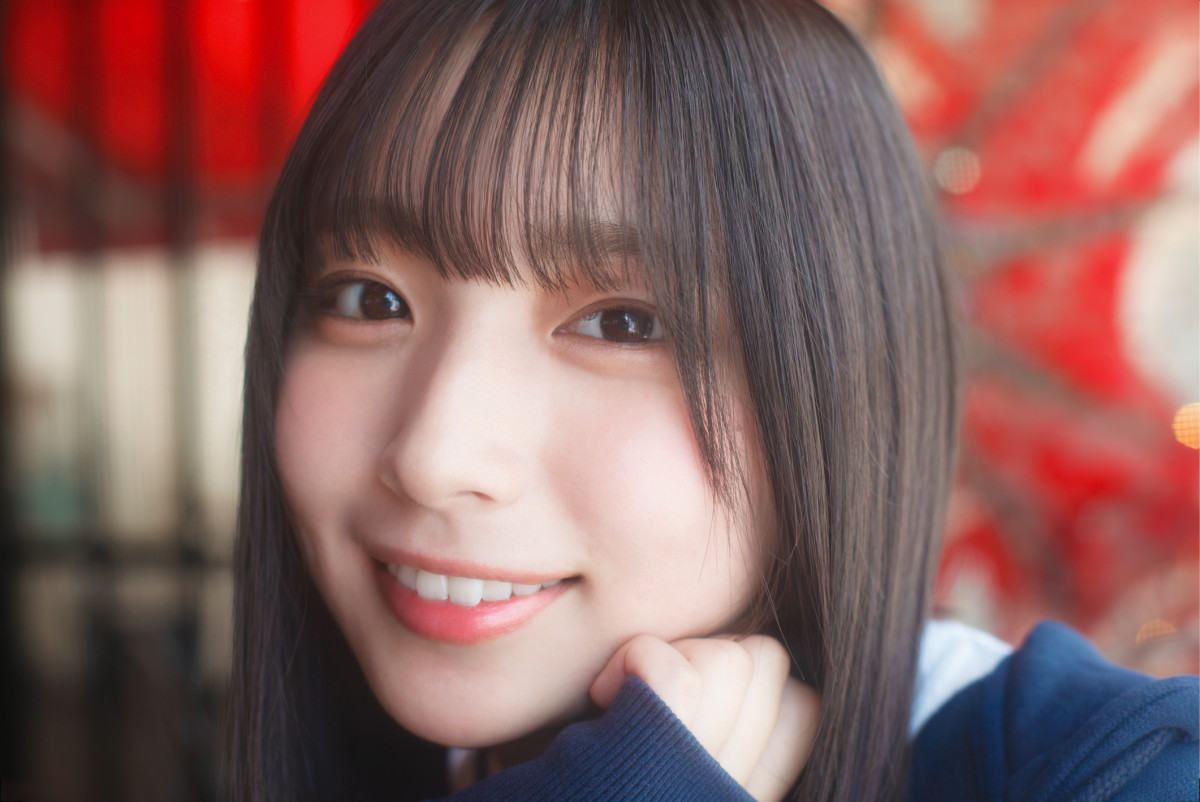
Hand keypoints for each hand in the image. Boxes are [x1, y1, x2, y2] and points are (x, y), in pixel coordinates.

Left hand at [590, 634, 819, 801]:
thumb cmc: (581, 796)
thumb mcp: (658, 769)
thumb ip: (712, 732)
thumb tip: (746, 657)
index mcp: (744, 799)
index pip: (804, 708)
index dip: (748, 684)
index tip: (683, 704)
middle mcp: (729, 797)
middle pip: (763, 661)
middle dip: (701, 653)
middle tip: (642, 699)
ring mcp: (695, 788)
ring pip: (726, 658)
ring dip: (662, 656)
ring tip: (615, 701)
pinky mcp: (647, 768)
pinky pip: (672, 675)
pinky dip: (637, 661)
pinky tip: (604, 694)